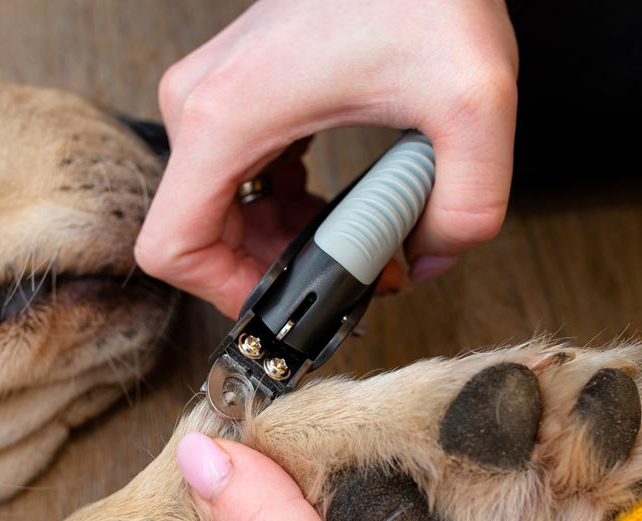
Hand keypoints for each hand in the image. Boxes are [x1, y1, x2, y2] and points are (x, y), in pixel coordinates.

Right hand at [135, 0, 518, 317]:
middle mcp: (203, 106)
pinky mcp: (240, 92)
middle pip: (195, 235)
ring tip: (345, 246)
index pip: (170, 247)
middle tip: (337, 283)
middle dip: (265, 273)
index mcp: (228, 117)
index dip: (221, 296)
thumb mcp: (471, 103)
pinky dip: (280, 209)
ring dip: (275, 243)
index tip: (283, 307)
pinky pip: (236, 178)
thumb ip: (469, 203)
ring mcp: (215, 96)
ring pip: (215, 209)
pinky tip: (331, 208)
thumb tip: (431, 261)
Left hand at [175, 432, 641, 520]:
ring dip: (381, 453)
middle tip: (297, 419)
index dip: (241, 519)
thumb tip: (199, 463)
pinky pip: (444, 473)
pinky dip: (438, 445)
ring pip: (387, 493)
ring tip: (360, 411)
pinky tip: (423, 420)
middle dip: (318, 478)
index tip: (224, 446)